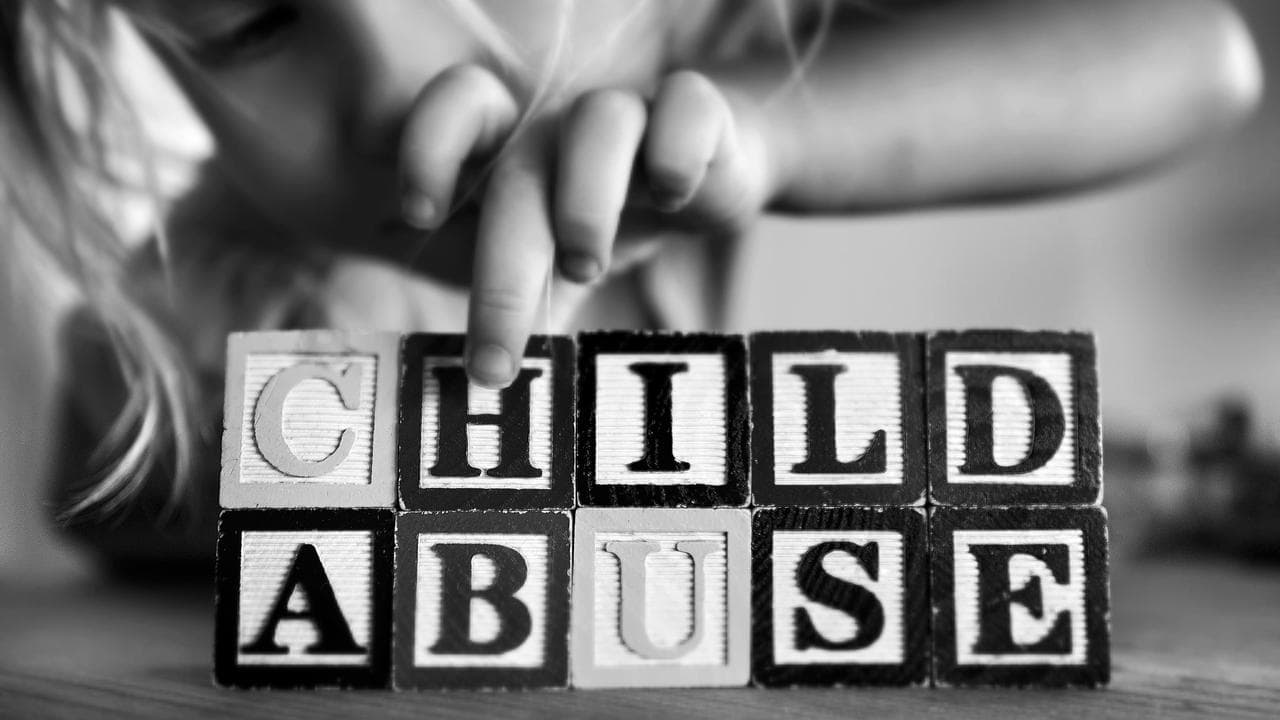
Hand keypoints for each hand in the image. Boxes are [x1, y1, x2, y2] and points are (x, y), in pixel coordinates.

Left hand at [398, 64, 773, 387]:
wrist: (706, 176)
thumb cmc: (599, 229)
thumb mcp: (542, 272)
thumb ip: (505, 309)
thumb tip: (460, 402)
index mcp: (506, 153)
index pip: (454, 112)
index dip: (427, 148)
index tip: (416, 216)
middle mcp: (559, 127)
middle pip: (520, 171)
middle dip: (501, 270)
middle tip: (494, 360)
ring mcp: (628, 112)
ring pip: (600, 120)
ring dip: (584, 202)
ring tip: (585, 269)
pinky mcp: (699, 111)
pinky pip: (687, 105)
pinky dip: (678, 151)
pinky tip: (675, 195)